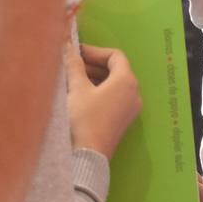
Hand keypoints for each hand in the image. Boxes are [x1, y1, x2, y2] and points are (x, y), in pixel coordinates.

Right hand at [65, 37, 138, 156]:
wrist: (88, 155)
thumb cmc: (84, 119)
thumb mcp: (77, 88)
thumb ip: (73, 65)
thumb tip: (68, 46)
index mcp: (127, 81)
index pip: (115, 56)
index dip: (95, 51)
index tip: (76, 53)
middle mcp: (134, 93)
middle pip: (116, 70)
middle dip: (93, 64)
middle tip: (71, 65)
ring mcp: (130, 108)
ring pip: (114, 84)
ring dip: (94, 78)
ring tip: (72, 79)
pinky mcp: (123, 120)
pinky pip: (114, 98)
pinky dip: (99, 91)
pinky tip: (80, 95)